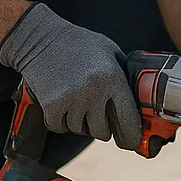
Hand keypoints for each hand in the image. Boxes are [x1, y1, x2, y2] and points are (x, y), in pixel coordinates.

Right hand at [0, 3, 141, 149]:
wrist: (41, 39)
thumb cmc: (79, 43)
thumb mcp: (110, 51)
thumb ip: (124, 74)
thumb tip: (139, 99)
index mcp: (113, 78)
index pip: (128, 120)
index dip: (131, 136)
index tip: (130, 142)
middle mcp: (94, 91)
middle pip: (102, 132)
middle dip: (100, 126)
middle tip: (95, 112)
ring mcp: (72, 100)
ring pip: (80, 130)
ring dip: (79, 121)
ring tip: (75, 99)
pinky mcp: (52, 106)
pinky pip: (61, 127)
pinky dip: (60, 120)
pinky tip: (62, 102)